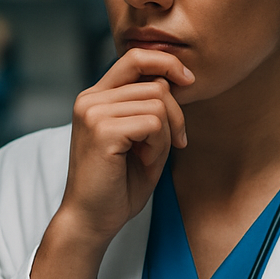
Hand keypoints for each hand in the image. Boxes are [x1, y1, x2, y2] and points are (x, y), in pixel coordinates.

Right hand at [60, 48, 193, 246]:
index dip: (167, 63)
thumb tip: (177, 80)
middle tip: (176, 144)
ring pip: (158, 104)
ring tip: (149, 158)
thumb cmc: (117, 186)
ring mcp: (93, 112)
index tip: (189, 82)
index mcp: (96, 97)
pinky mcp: (101, 130)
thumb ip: (151, 108)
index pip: (135, 58)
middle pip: (156, 84)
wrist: (92, 220)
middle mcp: (90, 99)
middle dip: (177, 115)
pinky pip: (154, 124)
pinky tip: (144, 163)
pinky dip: (159, 146)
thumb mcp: (140, 139)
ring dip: (166, 136)